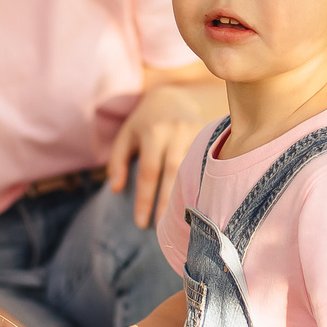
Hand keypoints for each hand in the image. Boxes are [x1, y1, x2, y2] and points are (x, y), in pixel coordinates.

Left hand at [108, 77, 223, 227]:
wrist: (174, 96)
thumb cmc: (145, 122)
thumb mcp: (126, 136)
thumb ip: (117, 161)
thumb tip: (116, 189)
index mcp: (153, 133)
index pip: (148, 173)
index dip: (145, 199)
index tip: (141, 223)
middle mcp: (176, 132)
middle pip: (172, 174)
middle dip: (166, 204)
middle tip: (162, 230)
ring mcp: (196, 133)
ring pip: (192, 171)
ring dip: (186, 197)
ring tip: (181, 223)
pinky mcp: (210, 136)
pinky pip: (206, 165)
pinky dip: (202, 185)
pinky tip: (201, 204)